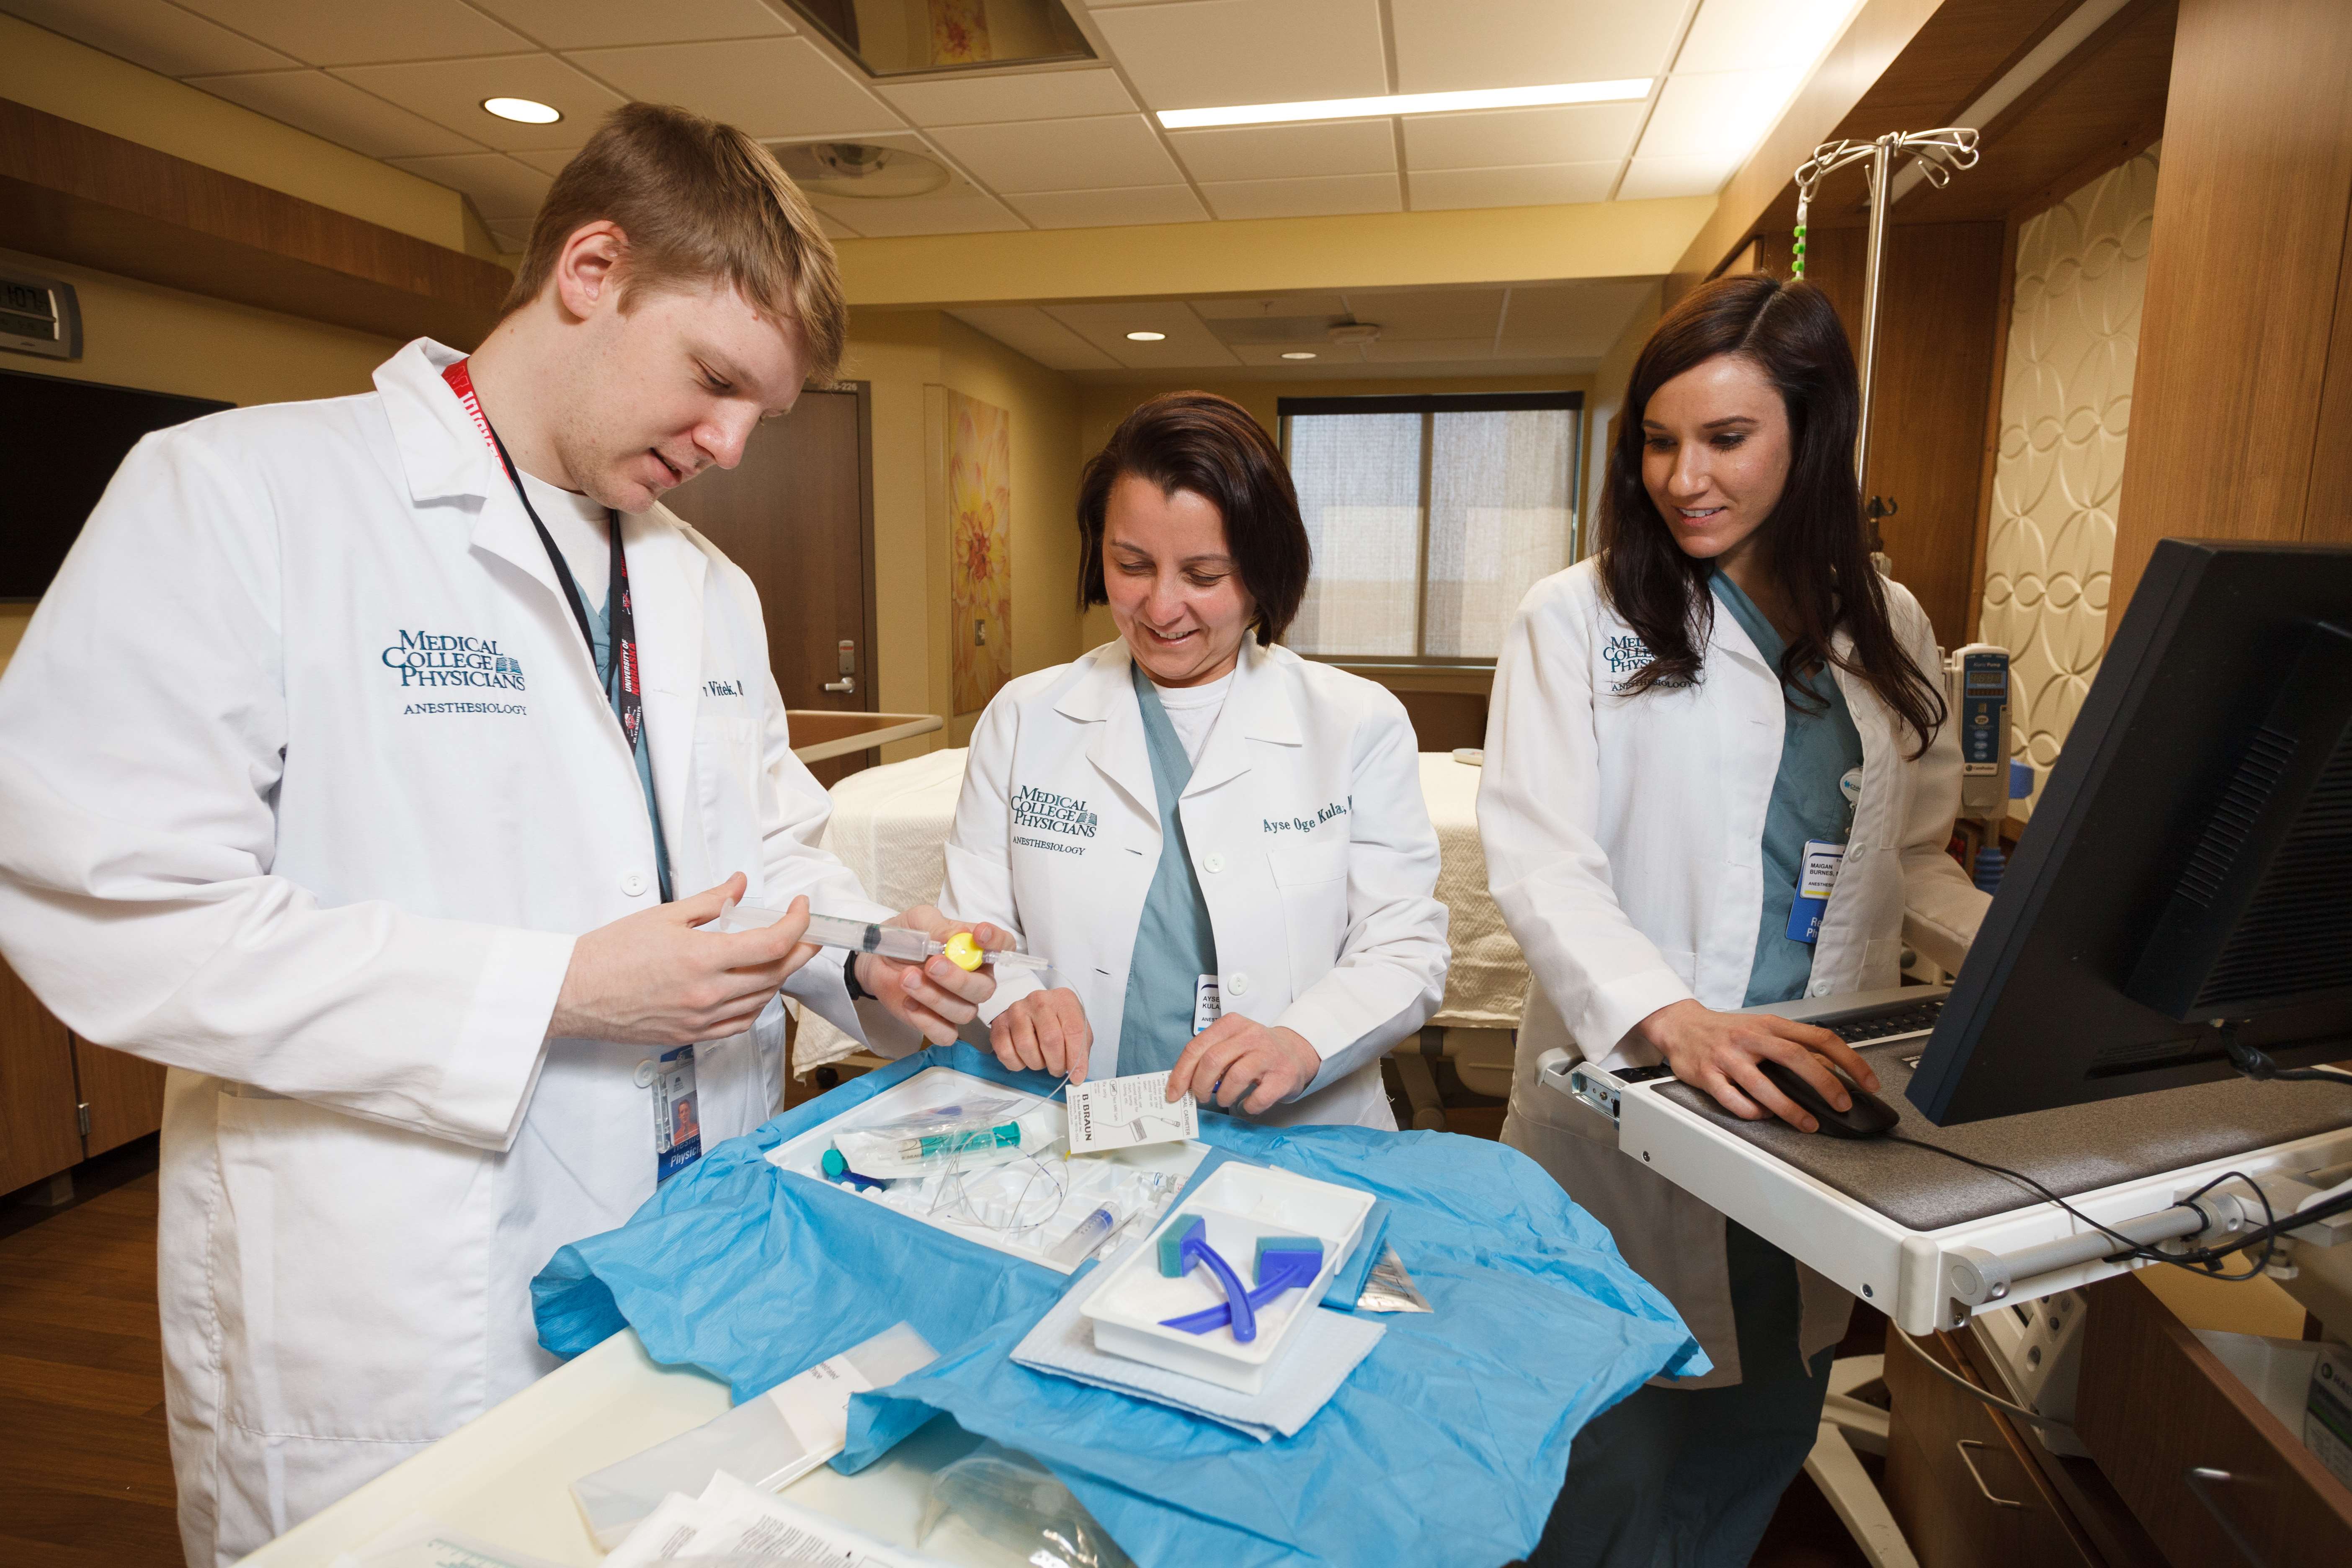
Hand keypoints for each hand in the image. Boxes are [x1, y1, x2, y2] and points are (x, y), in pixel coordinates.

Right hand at [547, 874, 815, 1044]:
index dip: (798, 924)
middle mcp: (707, 993)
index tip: (801, 908)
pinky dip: (756, 1005)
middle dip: (801, 950)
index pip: (772, 944)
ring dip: (779, 976)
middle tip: (807, 932)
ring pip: (762, 1000)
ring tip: (780, 955)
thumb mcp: (664, 915)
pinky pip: (740, 1024)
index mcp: (702, 958)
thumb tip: (739, 885)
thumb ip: (710, 901)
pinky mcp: (692, 1036)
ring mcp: (701, 1019)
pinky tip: (754, 989)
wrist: (575, 993)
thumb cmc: (610, 953)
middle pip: (776, 973)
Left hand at [851, 905, 1006, 1046]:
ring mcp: (958, 1004)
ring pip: (964, 1012)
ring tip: (907, 978)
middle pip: (985, 988)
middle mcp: (974, 979)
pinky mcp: (938, 1024)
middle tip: (932, 964)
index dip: (996, 942)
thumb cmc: (906, 937)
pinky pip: (946, 1034)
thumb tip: (958, 936)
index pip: (1003, 945)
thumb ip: (939, 927)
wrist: (878, 960)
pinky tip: (909, 1003)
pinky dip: (927, 1021)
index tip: (978, 934)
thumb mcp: (919, 921)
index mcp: (976, 950)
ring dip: (935, 997)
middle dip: (959, 979)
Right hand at [989, 987, 1093, 1082]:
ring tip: (1041, 1060)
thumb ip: (1079, 1049)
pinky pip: (1005, 1051)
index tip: (1077, 1077)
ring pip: (1026, 1046)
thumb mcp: (1076, 1028)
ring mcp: (1017, 1010)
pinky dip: (1017, 1064)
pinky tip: (1024, 1059)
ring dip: (1036, 1063)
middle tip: (1057, 1069)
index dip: (1076, 1058)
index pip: (1074, 1031)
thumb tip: (1077, 1077)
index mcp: (1064, 1000)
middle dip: (1056, 1063)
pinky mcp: (999, 1023)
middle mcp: (1039, 1001)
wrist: (1032, 1008)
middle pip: (1050, 1039)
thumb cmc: (1057, 1020)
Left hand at [1166, 1015, 1321, 1114]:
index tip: (1174, 1093)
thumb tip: (1181, 1083)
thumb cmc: (1256, 1051)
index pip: (1196, 1047)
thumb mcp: (1231, 1041)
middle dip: (1199, 1086)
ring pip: (1234, 1078)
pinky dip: (1246, 1107)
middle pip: (1212, 1061)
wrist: (1297, 1052)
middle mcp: (1250, 1036)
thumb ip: (1208, 1055)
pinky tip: (1245, 1104)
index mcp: (1231, 1024)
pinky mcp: (1282, 1077)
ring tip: (1224, 1099)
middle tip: (1201, 1097)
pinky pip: (1257, 1098)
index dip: (1181, 1073)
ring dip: (1223, 1096)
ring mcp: (1268, 1055)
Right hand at [1633, 998, 1879, 1131]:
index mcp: (1771, 1025)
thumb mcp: (1763, 1030)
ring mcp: (1728, 1057)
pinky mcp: (1708, 1075)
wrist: (1679, 1025)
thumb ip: (1794, 1046)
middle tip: (1841, 1105)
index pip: (1819, 1037)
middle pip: (1796, 1058)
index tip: (1867, 1081)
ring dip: (1790, 1109)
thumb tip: (1829, 1069)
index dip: (1849, 1060)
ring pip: (1764, 1085)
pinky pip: (1734, 1100)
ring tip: (1808, 1124)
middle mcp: (1751, 1038)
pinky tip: (1763, 1116)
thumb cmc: (1726, 1031)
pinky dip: (1753, 1112)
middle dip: (1824, 1085)